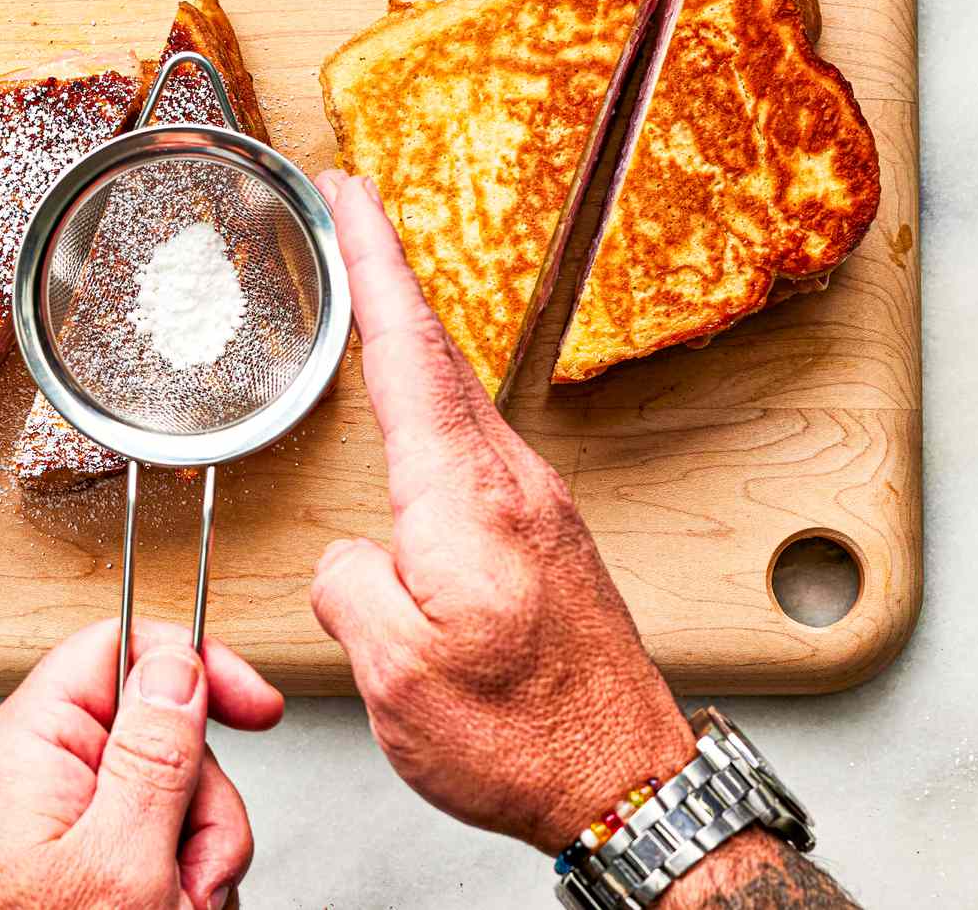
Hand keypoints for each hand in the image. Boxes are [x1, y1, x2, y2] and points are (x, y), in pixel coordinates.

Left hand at [0, 619, 282, 908]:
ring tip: (178, 902)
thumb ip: (154, 749)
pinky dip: (182, 873)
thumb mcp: (123, 858)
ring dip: (197, 847)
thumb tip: (176, 662)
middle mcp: (31, 775)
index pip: (113, 648)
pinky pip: (159, 831)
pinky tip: (171, 908)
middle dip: (200, 797)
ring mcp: (55, 819)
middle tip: (192, 861)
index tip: (250, 703)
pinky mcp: (79, 856)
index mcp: (21, 751)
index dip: (190, 664)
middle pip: (156, 725)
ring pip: (170, 786)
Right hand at [309, 169, 694, 854]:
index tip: (353, 198)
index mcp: (466, 500)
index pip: (408, 353)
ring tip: (373, 303)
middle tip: (354, 217)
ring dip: (412, 339)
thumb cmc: (526, 735)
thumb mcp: (398, 672)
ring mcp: (535, 506)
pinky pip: (474, 443)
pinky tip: (419, 419)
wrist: (626, 779)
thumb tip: (352, 555)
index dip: (375, 263)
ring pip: (458, 396)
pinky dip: (435, 402)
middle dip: (390, 276)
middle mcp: (510, 485)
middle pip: (438, 355)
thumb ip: (352, 585)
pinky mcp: (545, 536)